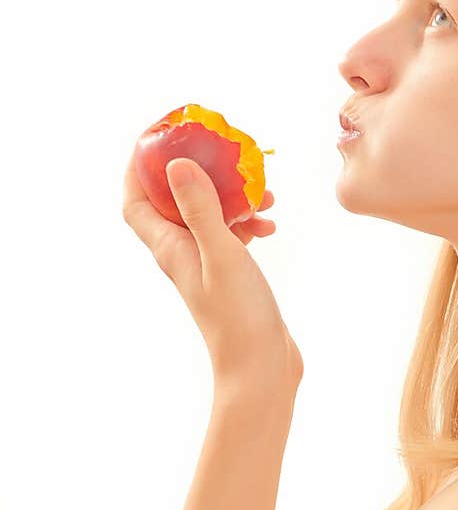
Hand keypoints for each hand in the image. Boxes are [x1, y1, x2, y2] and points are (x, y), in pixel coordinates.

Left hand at [122, 151, 302, 390]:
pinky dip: (247, 223)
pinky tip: (270, 223)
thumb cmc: (238, 318)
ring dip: (231, 197)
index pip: (136, 200)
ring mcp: (205, 265)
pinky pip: (231, 236)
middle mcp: (181, 254)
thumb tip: (176, 166)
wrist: (261, 370)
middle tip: (218, 152)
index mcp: (169, 248)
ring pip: (209, 216)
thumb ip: (200, 210)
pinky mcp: (230, 276)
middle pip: (173, 201)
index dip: (138, 168)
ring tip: (262, 193)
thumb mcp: (221, 254)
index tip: (158, 139)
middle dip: (194, 172)